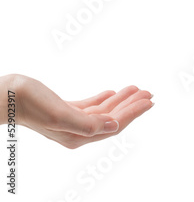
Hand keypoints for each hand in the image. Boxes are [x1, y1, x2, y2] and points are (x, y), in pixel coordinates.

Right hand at [1, 74, 152, 148]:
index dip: (133, 113)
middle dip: (132, 106)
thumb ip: (87, 123)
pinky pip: (91, 106)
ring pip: (104, 111)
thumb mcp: (59, 114)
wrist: (5, 95)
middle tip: (149, 93)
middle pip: (113, 118)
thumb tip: (113, 125)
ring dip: (121, 100)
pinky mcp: (64, 109)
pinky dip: (104, 99)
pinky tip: (112, 93)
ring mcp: (71, 120)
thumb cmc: (29, 103)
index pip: (114, 124)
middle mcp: (77, 131)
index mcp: (78, 135)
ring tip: (136, 89)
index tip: (149, 101)